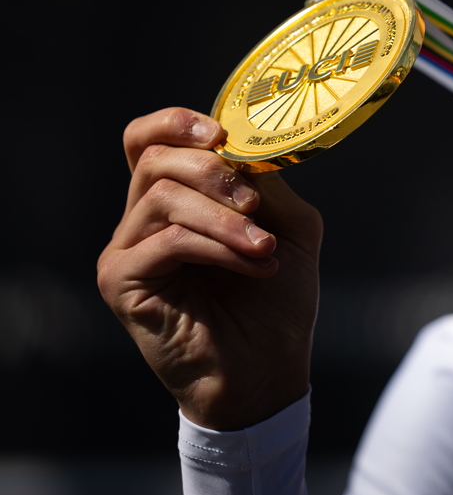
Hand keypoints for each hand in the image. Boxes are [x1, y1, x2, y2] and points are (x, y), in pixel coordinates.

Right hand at [98, 107, 322, 430]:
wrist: (267, 370)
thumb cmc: (276, 300)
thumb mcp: (289, 227)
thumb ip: (267, 185)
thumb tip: (246, 148)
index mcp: (176, 200)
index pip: (146, 140)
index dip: (175, 123)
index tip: (218, 134)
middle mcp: (141, 220)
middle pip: (152, 160)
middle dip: (213, 172)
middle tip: (254, 204)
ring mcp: (126, 250)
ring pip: (163, 198)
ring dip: (225, 219)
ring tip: (265, 248)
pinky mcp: (120, 282)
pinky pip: (167, 241)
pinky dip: (218, 247)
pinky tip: (252, 266)